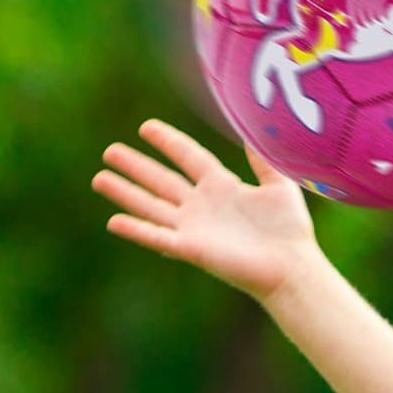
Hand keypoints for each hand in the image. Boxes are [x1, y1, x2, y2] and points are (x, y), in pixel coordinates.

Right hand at [92, 119, 318, 303]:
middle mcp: (203, 206)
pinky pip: (158, 237)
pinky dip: (137, 230)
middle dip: (136, 167)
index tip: (146, 127)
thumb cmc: (290, 230)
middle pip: (162, 181)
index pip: (189, 158)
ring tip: (100, 179)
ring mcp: (194, 228)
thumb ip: (264, 160)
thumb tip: (255, 130)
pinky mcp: (192, 249)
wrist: (293, 266)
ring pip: (152, 206)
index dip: (169, 143)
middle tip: (110, 151)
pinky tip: (113, 221)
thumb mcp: (280, 186)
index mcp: (222, 187)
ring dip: (126, 193)